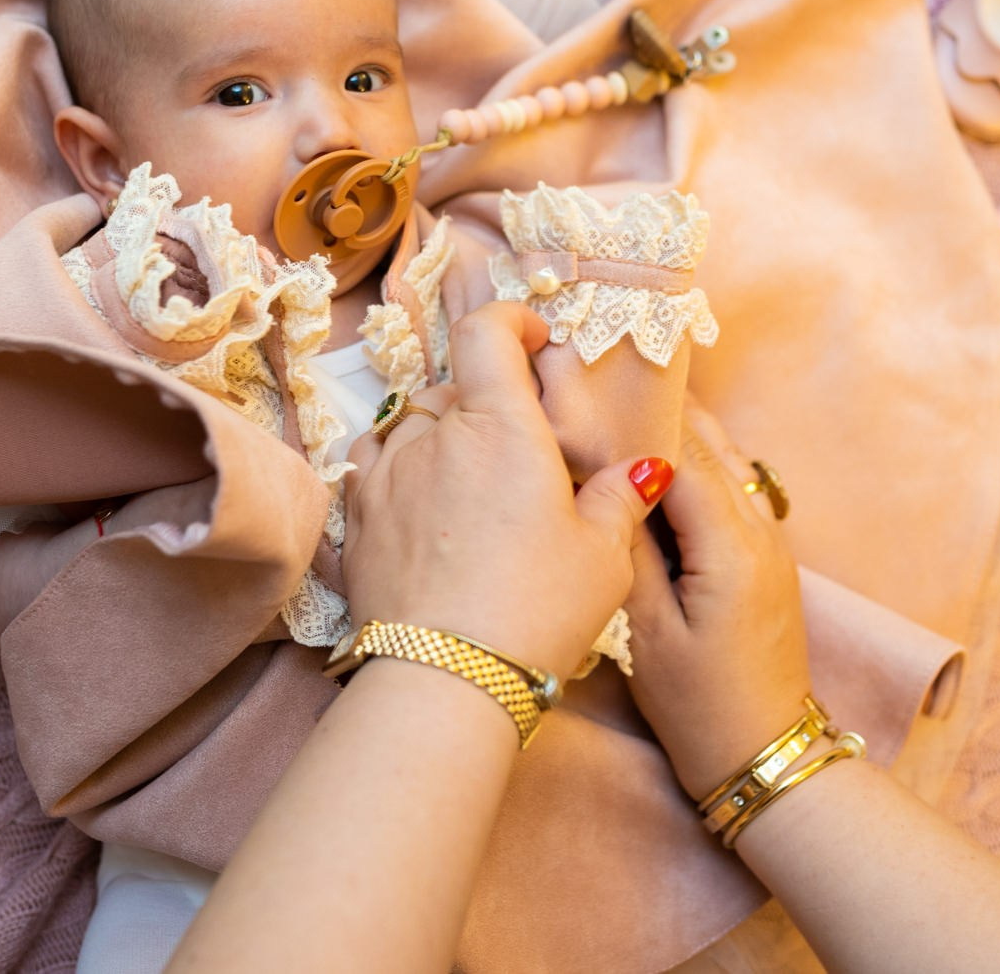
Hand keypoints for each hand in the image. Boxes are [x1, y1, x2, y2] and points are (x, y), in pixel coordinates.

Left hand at [342, 303, 671, 678]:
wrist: (444, 678)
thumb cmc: (534, 610)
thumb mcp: (603, 556)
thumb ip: (619, 499)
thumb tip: (643, 469)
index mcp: (500, 426)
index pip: (487, 331)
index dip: (511, 320)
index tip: (534, 338)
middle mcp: (434, 435)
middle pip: (455, 386)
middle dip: (487, 403)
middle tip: (520, 450)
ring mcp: (386, 476)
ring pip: (407, 425)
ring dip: (436, 436)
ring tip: (467, 479)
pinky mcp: (356, 519)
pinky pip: (371, 469)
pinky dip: (397, 472)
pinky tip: (421, 506)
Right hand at [622, 398, 811, 797]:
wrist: (765, 754)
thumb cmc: (698, 704)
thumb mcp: (647, 630)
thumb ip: (630, 548)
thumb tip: (605, 481)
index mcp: (730, 543)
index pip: (679, 455)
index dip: (632, 418)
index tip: (585, 388)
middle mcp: (760, 529)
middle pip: (709, 446)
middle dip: (658, 410)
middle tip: (601, 377)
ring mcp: (771, 542)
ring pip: (727, 462)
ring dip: (683, 432)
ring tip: (628, 403)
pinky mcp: (768, 558)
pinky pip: (735, 489)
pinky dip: (700, 464)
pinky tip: (662, 463)